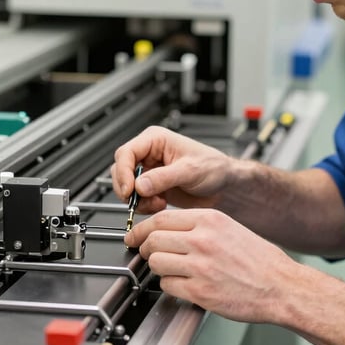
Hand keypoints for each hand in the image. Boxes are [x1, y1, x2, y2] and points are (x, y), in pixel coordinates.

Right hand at [111, 126, 232, 213]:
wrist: (224, 186)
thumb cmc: (213, 167)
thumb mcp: (190, 170)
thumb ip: (163, 178)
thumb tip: (139, 185)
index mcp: (155, 139)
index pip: (126, 153)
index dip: (124, 172)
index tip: (130, 190)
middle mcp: (149, 153)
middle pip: (121, 169)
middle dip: (128, 188)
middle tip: (139, 200)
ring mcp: (149, 171)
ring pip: (126, 185)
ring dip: (137, 199)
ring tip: (157, 203)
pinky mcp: (152, 187)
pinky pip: (136, 197)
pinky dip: (144, 205)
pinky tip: (160, 204)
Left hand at [126, 208, 294, 322]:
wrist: (281, 286)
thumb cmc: (259, 259)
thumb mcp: (230, 227)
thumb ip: (199, 225)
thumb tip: (168, 228)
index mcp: (210, 220)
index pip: (161, 218)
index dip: (143, 228)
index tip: (136, 234)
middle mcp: (202, 240)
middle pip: (153, 240)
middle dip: (145, 248)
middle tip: (148, 253)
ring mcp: (200, 266)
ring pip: (156, 263)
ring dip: (158, 268)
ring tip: (171, 269)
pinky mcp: (200, 291)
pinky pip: (168, 285)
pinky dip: (170, 285)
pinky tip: (184, 284)